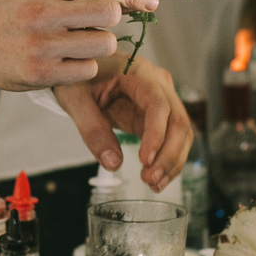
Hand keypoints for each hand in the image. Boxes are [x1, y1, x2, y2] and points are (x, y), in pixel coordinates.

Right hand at [0, 0, 156, 90]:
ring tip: (78, 44)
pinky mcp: (40, 73)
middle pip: (108, 15)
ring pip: (102, 45)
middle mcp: (42, 12)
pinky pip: (86, 71)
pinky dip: (84, 67)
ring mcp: (41, 45)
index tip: (151, 2)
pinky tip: (68, 62)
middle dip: (111, 21)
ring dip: (98, 47)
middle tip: (98, 25)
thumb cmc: (11, 11)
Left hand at [54, 54, 191, 189]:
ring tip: (153, 184)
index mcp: (138, 72)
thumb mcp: (75, 99)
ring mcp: (161, 101)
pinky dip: (166, 161)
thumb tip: (113, 163)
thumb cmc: (78, 79)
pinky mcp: (157, 118)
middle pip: (177, 120)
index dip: (156, 133)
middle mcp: (157, 84)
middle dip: (168, 154)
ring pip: (181, 133)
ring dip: (171, 161)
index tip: (145, 160)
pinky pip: (171, 140)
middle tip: (150, 179)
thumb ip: (92, 129)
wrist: (80, 72)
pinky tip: (155, 180)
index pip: (158, 104)